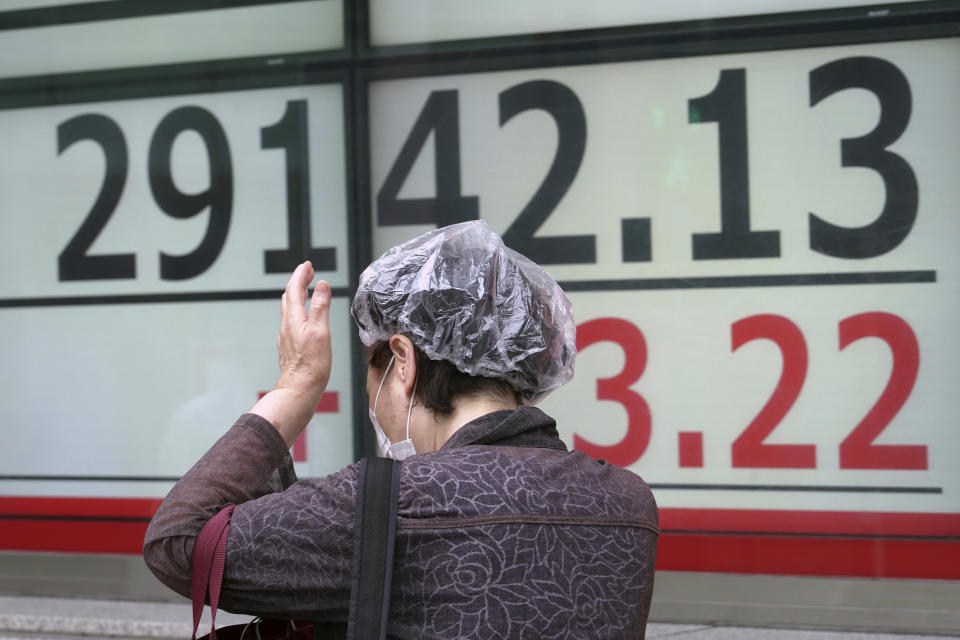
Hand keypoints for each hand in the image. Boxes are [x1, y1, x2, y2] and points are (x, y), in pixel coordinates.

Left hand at [277, 261, 331, 396]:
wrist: (300, 387)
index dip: (300, 274)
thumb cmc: (311, 364)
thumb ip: (320, 306)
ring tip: (305, 290)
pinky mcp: (289, 346)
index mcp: (294, 318)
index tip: (307, 265)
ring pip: (288, 309)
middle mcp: (287, 325)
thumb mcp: (320, 331)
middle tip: (307, 273)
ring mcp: (287, 336)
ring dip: (296, 296)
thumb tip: (321, 285)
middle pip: (289, 297)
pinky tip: (303, 318)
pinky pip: (291, 321)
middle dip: (298, 282)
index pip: (294, 289)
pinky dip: (297, 311)